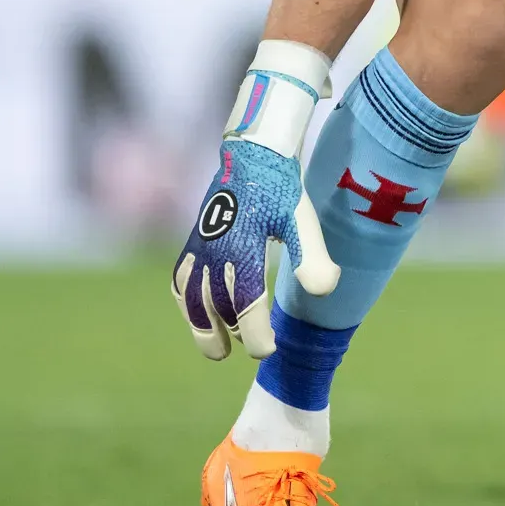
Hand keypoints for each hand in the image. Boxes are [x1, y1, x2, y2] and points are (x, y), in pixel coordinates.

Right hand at [171, 135, 338, 359]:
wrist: (252, 155)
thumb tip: (323, 291)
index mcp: (243, 250)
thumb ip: (313, 257)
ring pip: (193, 299)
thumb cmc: (282, 191)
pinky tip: (197, 315)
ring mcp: (199, 248)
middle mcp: (215, 253)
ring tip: (218, 349)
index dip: (255, 333)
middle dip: (231, 335)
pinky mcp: (191, 243)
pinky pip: (181, 281)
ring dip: (203, 327)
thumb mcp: (303, 221)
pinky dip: (186, 303)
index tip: (268, 349)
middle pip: (217, 307)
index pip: (245, 304)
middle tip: (251, 350)